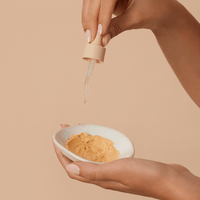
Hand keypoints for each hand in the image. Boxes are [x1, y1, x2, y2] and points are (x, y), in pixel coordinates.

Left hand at [54, 124, 199, 199]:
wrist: (168, 179)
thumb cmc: (145, 177)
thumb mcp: (117, 171)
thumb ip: (93, 171)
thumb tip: (69, 169)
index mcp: (99, 178)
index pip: (72, 168)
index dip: (61, 154)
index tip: (56, 139)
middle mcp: (103, 175)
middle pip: (79, 161)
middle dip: (69, 146)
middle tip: (66, 130)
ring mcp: (112, 169)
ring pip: (91, 157)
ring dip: (82, 145)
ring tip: (79, 132)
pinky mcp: (121, 164)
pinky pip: (103, 154)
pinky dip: (97, 145)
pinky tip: (99, 139)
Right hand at [82, 0, 182, 44]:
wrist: (159, 11)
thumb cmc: (153, 10)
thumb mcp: (136, 18)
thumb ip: (117, 27)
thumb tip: (102, 40)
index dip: (103, 15)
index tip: (100, 33)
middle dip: (91, 19)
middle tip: (90, 38)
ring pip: (90, 3)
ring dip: (88, 20)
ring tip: (89, 37)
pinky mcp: (105, 0)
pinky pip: (93, 8)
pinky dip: (90, 20)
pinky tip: (90, 31)